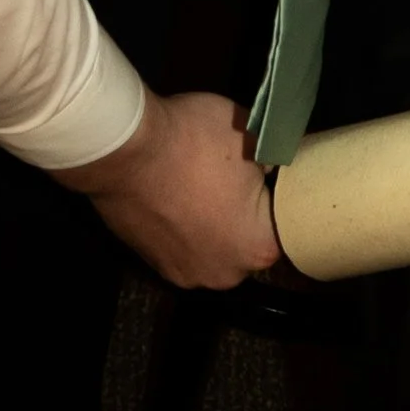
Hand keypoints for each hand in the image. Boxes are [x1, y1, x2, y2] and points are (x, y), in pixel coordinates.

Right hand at [49, 89, 281, 288]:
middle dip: (245, 213)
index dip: (279, 195)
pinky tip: (178, 195)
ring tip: (203, 184)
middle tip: (236, 177)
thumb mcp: (252, 135)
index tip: (268, 173)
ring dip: (212, 221)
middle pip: (248, 241)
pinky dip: (183, 225)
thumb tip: (272, 170)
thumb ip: (273, 159)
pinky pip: (182, 244)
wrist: (124, 149)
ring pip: (214, 244)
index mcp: (257, 249)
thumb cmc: (196, 142)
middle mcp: (224, 275)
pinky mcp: (152, 263)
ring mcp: (184, 273)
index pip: (285, 226)